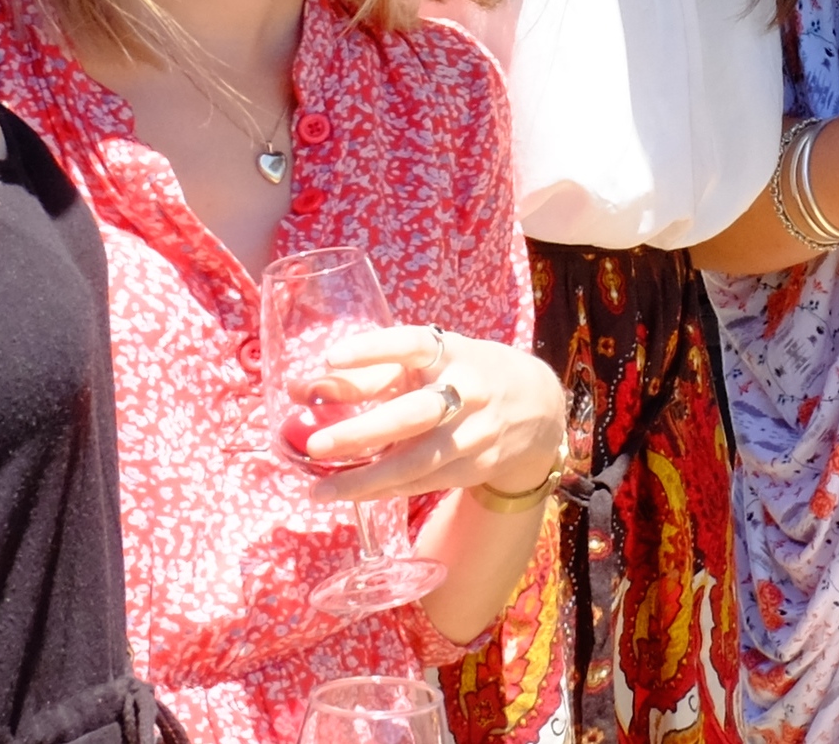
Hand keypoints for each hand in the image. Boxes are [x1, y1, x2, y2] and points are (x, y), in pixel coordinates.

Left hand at [286, 326, 566, 501]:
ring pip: (417, 462)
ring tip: (319, 491)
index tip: (330, 357)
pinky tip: (350, 494)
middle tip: (314, 444)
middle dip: (364, 431)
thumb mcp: (430, 361)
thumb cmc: (466, 374)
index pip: (412, 344)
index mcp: (453, 352)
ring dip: (366, 479)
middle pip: (415, 414)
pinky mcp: (474, 467)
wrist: (537, 408)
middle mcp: (467, 391)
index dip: (374, 348)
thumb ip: (372, 373)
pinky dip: (385, 490)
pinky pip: (423, 482)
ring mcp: (474, 434)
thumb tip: (301, 390)